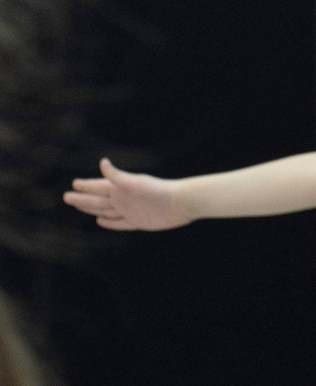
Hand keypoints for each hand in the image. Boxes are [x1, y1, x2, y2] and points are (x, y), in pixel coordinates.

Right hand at [64, 158, 190, 230]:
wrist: (179, 203)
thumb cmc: (158, 190)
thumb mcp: (134, 183)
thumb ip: (116, 175)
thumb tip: (102, 162)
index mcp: (119, 188)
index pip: (98, 186)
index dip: (86, 185)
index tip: (74, 183)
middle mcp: (122, 199)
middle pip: (97, 200)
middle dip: (82, 199)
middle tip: (67, 197)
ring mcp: (129, 211)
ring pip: (105, 211)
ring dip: (92, 209)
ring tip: (79, 206)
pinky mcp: (138, 222)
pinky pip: (119, 223)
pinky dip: (109, 223)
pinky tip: (100, 221)